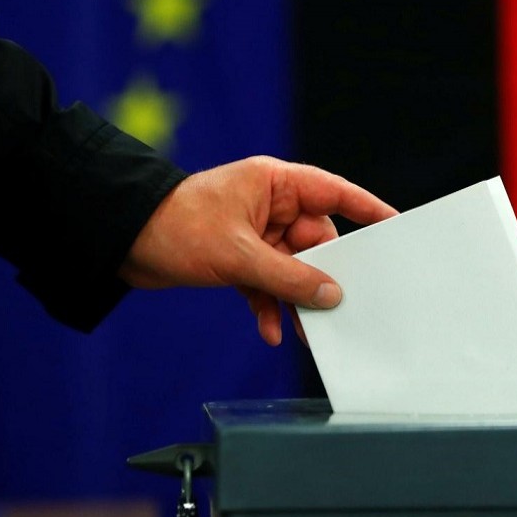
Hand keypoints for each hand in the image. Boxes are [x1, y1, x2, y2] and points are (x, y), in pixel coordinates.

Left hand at [118, 156, 397, 344]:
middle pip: (316, 242)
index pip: (333, 193)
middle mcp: (269, 206)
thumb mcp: (239, 255)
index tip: (395, 226)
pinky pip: (268, 284)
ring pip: (293, 269)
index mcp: (273, 185)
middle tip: (339, 307)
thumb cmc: (175, 228)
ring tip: (306, 332)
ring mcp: (255, 234)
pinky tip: (271, 331)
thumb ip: (289, 277)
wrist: (121, 243)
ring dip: (296, 299)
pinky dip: (270, 306)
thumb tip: (332, 295)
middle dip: (322, 277)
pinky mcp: (240, 259)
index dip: (367, 209)